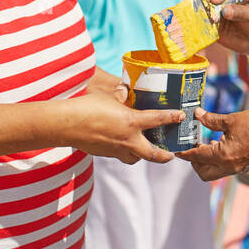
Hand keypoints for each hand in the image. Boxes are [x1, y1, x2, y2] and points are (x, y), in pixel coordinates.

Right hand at [67, 93, 182, 165]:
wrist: (66, 124)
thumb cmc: (87, 106)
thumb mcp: (108, 96)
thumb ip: (120, 95)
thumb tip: (125, 90)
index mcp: (132, 122)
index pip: (159, 119)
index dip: (173, 117)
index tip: (181, 116)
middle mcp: (128, 139)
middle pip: (153, 154)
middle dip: (165, 156)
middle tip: (171, 154)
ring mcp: (116, 149)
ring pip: (135, 158)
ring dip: (142, 156)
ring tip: (145, 150)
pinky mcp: (104, 153)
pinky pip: (119, 155)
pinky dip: (124, 152)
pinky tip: (120, 144)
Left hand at [177, 109, 248, 181]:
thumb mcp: (231, 119)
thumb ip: (211, 119)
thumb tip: (197, 114)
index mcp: (223, 156)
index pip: (197, 157)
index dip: (185, 152)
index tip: (176, 150)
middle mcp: (228, 167)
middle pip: (203, 173)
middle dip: (194, 163)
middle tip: (191, 147)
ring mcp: (236, 169)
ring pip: (213, 173)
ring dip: (205, 163)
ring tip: (203, 145)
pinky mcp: (242, 167)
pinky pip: (223, 169)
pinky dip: (215, 161)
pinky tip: (217, 145)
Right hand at [204, 0, 248, 56]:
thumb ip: (240, 12)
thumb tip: (225, 10)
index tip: (217, 0)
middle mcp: (223, 3)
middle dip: (209, 4)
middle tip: (211, 12)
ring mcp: (217, 15)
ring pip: (206, 12)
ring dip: (205, 15)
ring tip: (210, 21)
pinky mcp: (214, 28)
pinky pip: (206, 26)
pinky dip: (204, 26)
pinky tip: (206, 28)